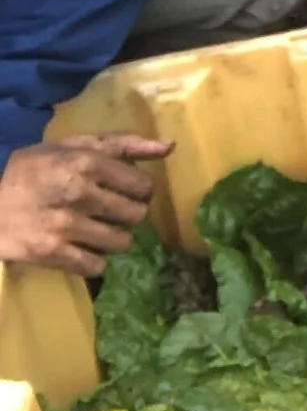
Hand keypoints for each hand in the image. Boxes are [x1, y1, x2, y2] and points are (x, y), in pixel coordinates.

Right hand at [0, 135, 171, 276]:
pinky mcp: (50, 252)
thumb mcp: (73, 145)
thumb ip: (123, 144)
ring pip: (121, 242)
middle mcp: (80, 192)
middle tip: (109, 214)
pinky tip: (81, 250)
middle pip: (136, 215)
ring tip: (95, 232)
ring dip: (112, 240)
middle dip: (127, 216)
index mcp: (88, 162)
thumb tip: (169, 147)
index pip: (144, 186)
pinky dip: (93, 262)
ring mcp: (65, 224)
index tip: (125, 193)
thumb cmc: (33, 170)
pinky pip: (96, 266)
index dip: (139, 191)